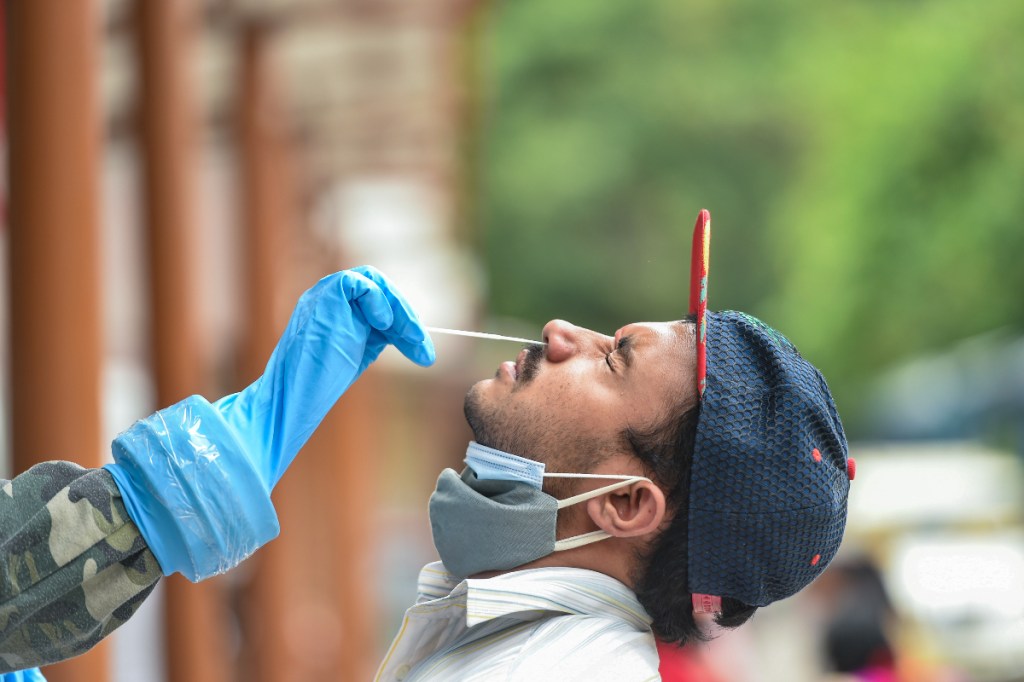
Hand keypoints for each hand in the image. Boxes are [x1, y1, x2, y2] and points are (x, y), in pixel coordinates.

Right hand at [215, 266, 434, 488]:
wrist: (295, 395)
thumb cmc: (320, 381)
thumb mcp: (358, 352)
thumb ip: (378, 335)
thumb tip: (413, 332)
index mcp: (337, 308)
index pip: (379, 302)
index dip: (404, 323)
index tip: (424, 352)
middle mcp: (329, 296)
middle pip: (380, 288)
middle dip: (406, 316)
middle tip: (424, 347)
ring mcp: (324, 293)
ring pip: (374, 282)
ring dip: (399, 311)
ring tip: (414, 339)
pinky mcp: (324, 295)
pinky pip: (359, 282)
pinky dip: (378, 302)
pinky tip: (385, 326)